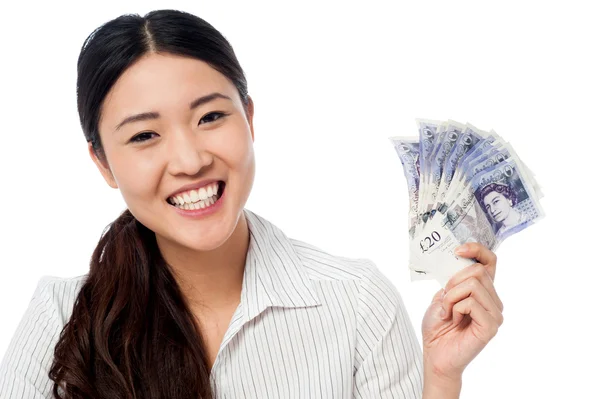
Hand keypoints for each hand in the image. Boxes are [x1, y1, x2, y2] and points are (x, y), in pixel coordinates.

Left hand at [421, 242, 503, 381]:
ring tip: (449, 313)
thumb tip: (460, 260)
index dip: (477, 249)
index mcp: (483, 290)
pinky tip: (455, 321)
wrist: (435, 354)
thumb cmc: (438, 327)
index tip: (458, 250)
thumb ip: (454, 279)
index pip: (490, 261)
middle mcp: (494, 300)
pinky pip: (471, 303)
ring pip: (473, 285)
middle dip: (453, 282)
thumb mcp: (442, 296)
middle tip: (446, 300)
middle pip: (478, 271)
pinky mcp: (491, 326)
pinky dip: (455, 309)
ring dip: (452, 297)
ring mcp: (495, 314)